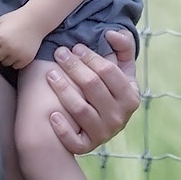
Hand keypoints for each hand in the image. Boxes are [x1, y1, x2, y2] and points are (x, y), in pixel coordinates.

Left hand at [0, 9, 47, 69]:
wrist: (36, 20)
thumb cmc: (16, 19)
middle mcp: (8, 47)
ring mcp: (18, 54)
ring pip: (4, 63)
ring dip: (4, 58)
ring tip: (9, 48)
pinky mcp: (26, 59)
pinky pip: (15, 66)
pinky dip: (14, 61)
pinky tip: (16, 52)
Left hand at [45, 28, 139, 154]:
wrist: (95, 127)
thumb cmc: (107, 91)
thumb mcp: (122, 71)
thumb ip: (123, 48)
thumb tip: (111, 32)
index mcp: (130, 96)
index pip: (109, 71)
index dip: (90, 57)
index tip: (75, 46)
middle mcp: (119, 117)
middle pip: (93, 86)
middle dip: (74, 66)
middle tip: (59, 53)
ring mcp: (103, 134)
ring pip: (81, 110)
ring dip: (63, 89)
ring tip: (50, 74)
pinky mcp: (87, 147)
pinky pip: (74, 140)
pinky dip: (63, 128)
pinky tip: (51, 114)